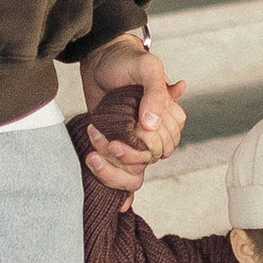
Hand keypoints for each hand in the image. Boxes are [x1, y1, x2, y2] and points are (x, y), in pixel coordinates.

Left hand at [79, 32, 186, 188]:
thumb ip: (155, 93)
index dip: (138, 148)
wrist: (100, 57)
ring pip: (136, 172)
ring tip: (92, 155)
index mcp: (170, 117)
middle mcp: (156, 132)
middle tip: (96, 135)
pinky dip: (124, 191)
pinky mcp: (117, 146)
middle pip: (147, 162)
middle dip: (120, 156)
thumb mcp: (146, 68)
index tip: (114, 139)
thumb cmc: (127, 59)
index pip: (161, 148)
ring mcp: (136, 141)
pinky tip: (120, 205)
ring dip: (113, 170)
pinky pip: (127, 175)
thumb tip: (152, 125)